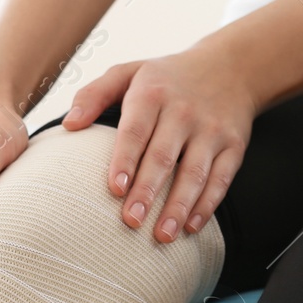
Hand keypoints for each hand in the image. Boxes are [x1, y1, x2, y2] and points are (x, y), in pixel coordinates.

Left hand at [63, 43, 254, 241]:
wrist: (230, 66)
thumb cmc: (166, 77)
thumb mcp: (128, 72)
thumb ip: (93, 95)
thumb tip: (68, 125)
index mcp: (152, 94)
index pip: (136, 131)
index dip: (125, 160)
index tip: (114, 188)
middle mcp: (183, 112)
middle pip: (164, 156)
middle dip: (148, 191)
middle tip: (131, 221)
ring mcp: (211, 130)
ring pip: (195, 173)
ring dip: (179, 206)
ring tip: (162, 235)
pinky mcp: (234, 146)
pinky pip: (221, 179)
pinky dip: (207, 205)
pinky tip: (191, 227)